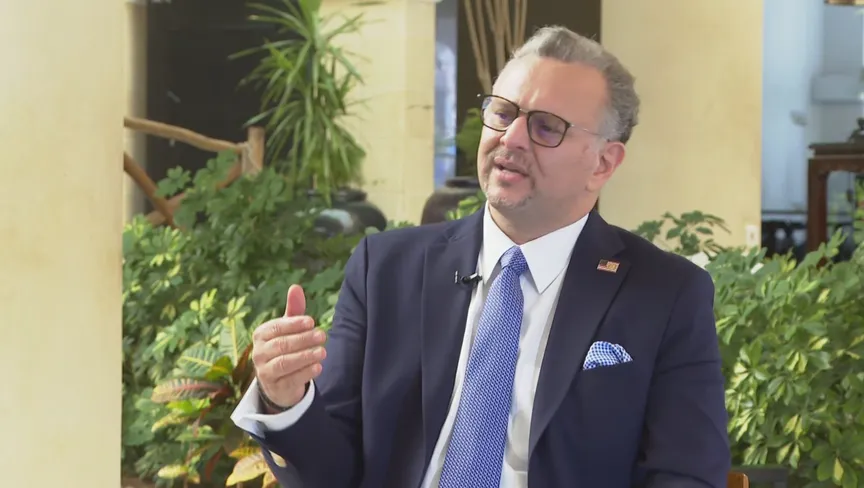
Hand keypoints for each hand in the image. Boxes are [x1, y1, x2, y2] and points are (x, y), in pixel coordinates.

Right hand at [252, 284, 326, 409]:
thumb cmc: (285, 347)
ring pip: (284, 363)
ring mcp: (265, 372)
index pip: (276, 327)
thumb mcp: (289, 329)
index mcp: (261, 334)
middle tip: (322, 335)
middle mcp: (259, 353)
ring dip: (305, 357)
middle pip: (281, 345)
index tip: (311, 321)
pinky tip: (318, 367)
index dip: (293, 324)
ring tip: (323, 351)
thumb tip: (296, 287)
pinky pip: (290, 380)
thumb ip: (293, 310)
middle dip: (303, 340)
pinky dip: (305, 373)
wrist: (279, 381)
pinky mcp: (276, 388)